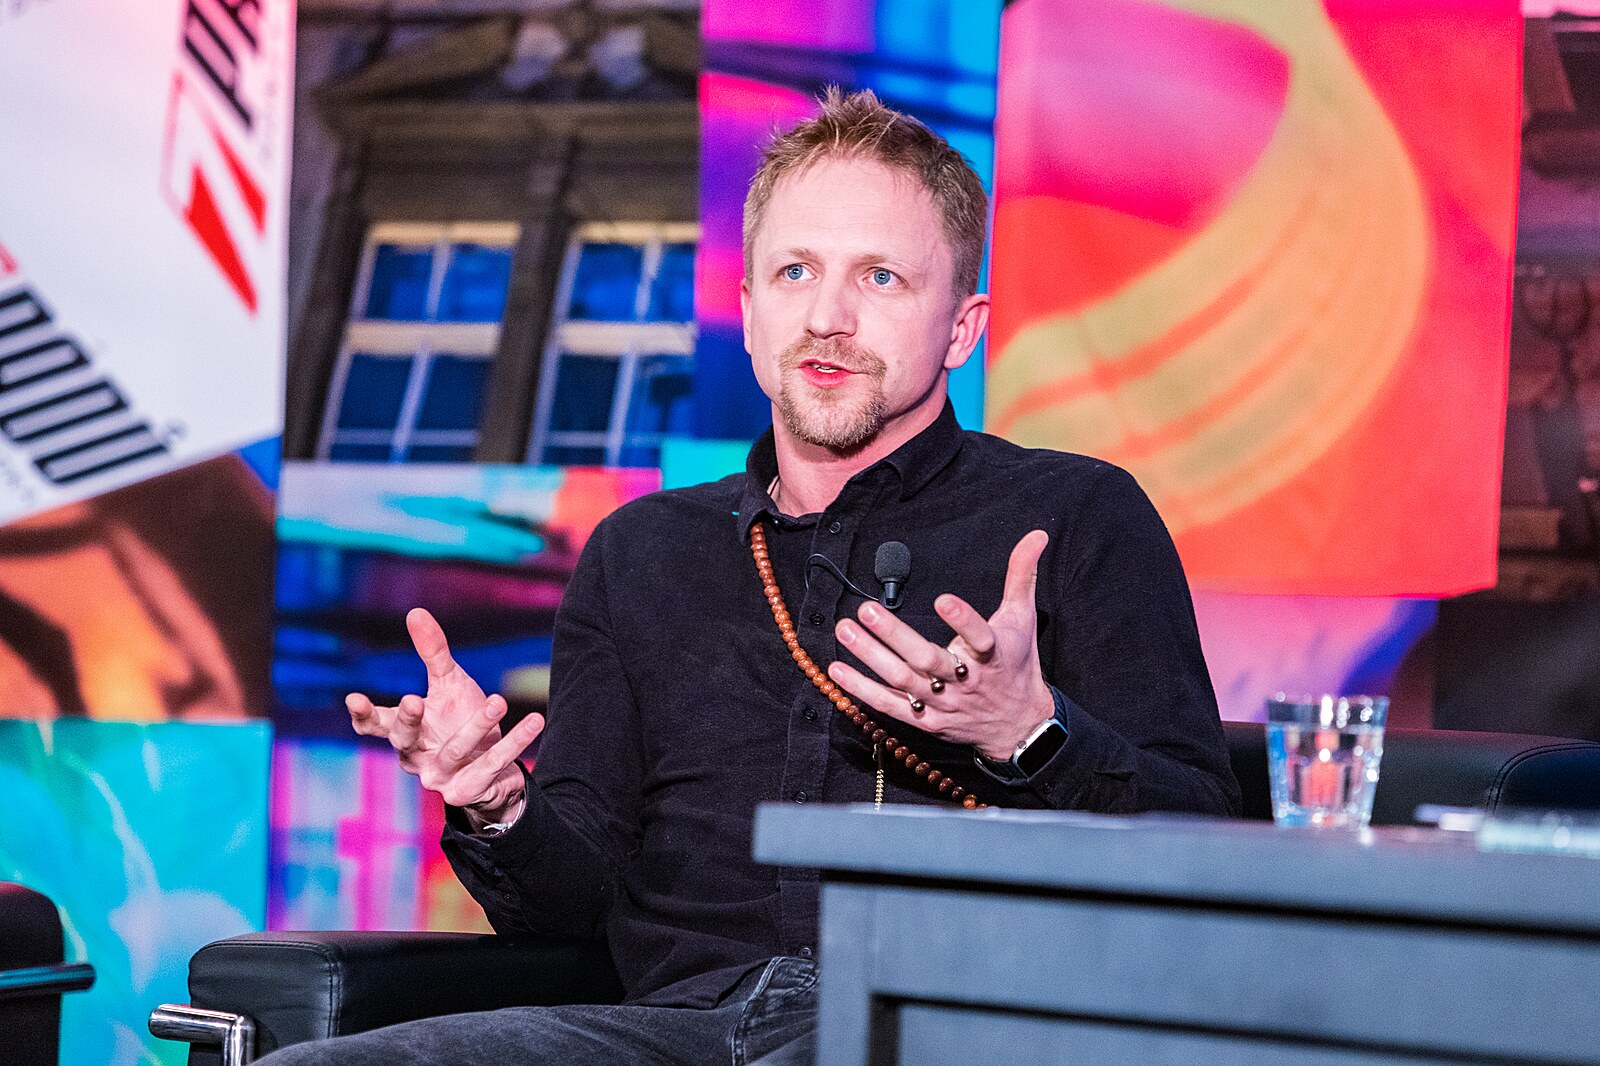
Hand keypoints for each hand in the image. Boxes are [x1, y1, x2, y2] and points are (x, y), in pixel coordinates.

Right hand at [347, 607, 544, 822]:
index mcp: (406, 732)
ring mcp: (439, 777)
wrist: (493, 768)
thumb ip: (433, 653)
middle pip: (403, 740)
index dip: (363, 715)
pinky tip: (534, 721)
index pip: (375, 725)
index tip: (354, 698)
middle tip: (413, 699)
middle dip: (407, 720)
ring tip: (498, 700)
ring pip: (455, 749)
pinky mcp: (466, 791)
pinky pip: (491, 765)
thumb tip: (415, 612)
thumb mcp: (449, 684)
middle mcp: (416, 757)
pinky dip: (514, 742)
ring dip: (478, 725)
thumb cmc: (461, 720)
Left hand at [828, 530, 1054, 761]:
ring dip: (870, 656)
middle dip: (895, 636)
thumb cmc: (1016, 664)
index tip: (942, 599)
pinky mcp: (927, 721)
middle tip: (866, 610)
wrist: (1018, 726)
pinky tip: (838, 670)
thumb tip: (1036, 535)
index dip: (963, 620)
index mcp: (992, 655)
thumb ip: (1022, 576)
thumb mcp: (1023, 618)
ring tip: (844, 628)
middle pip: (927, 660)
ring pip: (904, 681)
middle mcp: (966, 681)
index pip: (981, 638)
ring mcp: (944, 703)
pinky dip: (863, 690)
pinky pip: (891, 706)